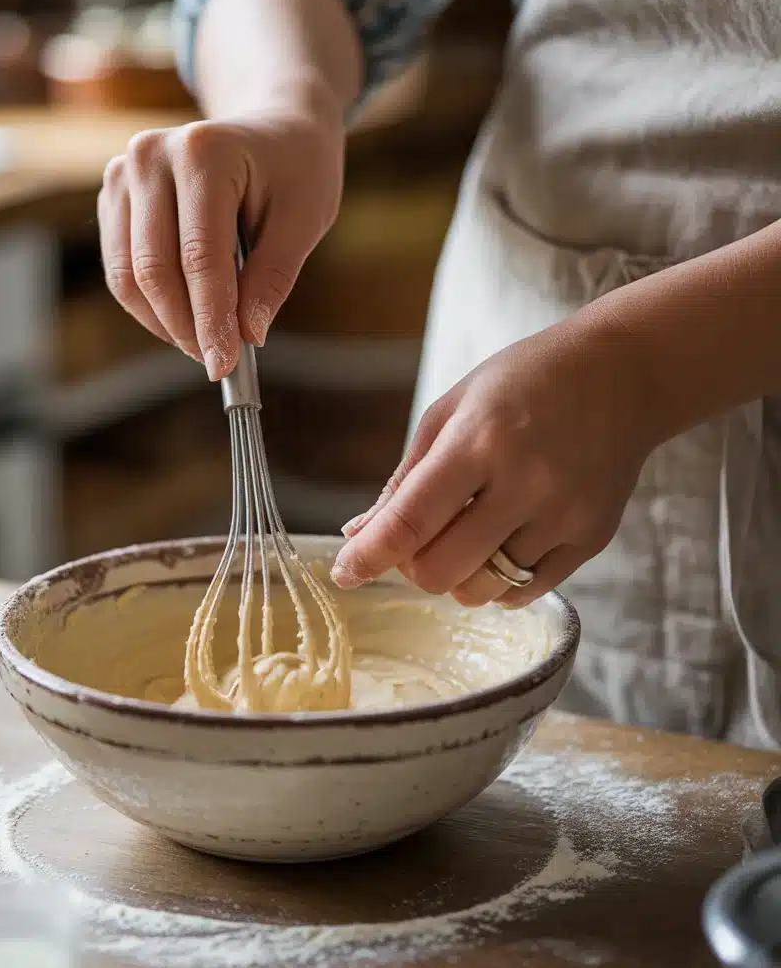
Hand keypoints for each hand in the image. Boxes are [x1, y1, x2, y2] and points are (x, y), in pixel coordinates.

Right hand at [97, 106, 344, 379]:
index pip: (199, 256)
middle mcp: (150, 156)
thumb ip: (273, 278)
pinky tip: (186, 317)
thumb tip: (247, 335)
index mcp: (203, 152)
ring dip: (165, 323)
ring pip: (128, 277)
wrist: (272, 129)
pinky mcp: (114, 197)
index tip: (225, 364)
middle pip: (153, 269)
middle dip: (186, 327)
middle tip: (218, 361)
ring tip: (205, 342)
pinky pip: (121, 270)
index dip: (211, 319)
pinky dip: (151, 306)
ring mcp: (123, 174)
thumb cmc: (295, 171)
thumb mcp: (305, 220)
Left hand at [330, 316, 655, 606]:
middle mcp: (525, 483)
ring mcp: (563, 515)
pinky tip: (500, 543)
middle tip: (418, 540)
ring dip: (456, 576)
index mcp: (478, 441)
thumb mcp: (451, 411)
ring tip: (466, 535)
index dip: (368, 556)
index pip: (410, 520)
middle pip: (439, 570)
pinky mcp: (591, 538)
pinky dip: (496, 582)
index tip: (344, 573)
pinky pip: (524, 593)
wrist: (623, 374)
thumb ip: (405, 480)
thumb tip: (359, 534)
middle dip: (413, 566)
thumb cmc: (522, 384)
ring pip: (481, 590)